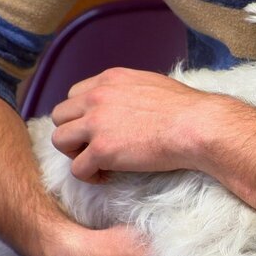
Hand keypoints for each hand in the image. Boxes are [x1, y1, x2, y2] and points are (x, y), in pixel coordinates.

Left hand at [50, 67, 218, 182]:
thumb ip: (129, 91)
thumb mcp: (150, 84)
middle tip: (93, 147)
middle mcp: (97, 97)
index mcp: (109, 79)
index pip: (74, 95)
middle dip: (73, 133)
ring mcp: (96, 124)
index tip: (98, 129)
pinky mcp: (101, 150)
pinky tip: (106, 176)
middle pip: (60, 116)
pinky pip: (77, 168)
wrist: (196, 126)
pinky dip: (88, 176)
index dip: (82, 115)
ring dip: (75, 154)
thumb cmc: (185, 109)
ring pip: (60, 140)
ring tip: (96, 163)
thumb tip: (129, 105)